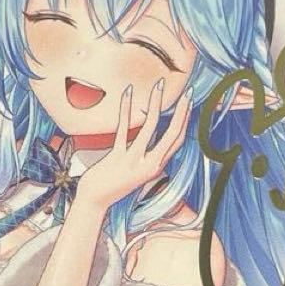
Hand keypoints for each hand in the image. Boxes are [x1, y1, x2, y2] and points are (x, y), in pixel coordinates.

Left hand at [74, 81, 191, 214]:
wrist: (95, 200)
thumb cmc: (114, 184)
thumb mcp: (138, 172)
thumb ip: (147, 156)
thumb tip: (153, 134)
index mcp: (156, 167)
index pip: (177, 141)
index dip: (185, 121)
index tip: (189, 103)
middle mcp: (149, 165)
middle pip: (171, 134)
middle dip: (181, 111)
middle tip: (187, 92)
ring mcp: (133, 161)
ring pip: (150, 127)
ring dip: (156, 103)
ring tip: (159, 84)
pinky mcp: (117, 157)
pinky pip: (124, 129)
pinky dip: (126, 109)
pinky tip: (128, 92)